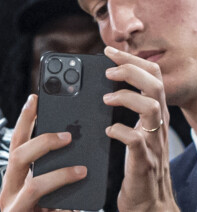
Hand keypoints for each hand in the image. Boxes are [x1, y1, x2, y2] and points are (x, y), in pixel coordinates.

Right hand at [0, 94, 85, 211]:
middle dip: (44, 142)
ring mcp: (14, 208)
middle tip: (68, 136)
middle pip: (18, 156)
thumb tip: (75, 135)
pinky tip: (78, 206)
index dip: (25, 120)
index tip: (35, 97)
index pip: (18, 141)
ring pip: (34, 186)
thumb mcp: (50, 183)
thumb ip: (57, 162)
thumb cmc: (48, 208)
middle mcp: (10, 189)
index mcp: (17, 175)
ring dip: (61, 175)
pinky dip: (65, 207)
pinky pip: (49, 211)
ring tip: (83, 171)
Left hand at [103, 47, 178, 211]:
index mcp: (156, 113)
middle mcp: (159, 124)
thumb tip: (107, 88)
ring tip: (106, 98)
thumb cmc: (139, 167)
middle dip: (132, 70)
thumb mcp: (138, 132)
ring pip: (151, 107)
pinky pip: (136, 141)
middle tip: (108, 69)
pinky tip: (108, 131)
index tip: (111, 53)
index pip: (154, 75)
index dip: (134, 60)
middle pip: (155, 84)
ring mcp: (154, 143)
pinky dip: (121, 132)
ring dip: (128, 97)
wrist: (150, 204)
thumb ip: (130, 111)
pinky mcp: (144, 163)